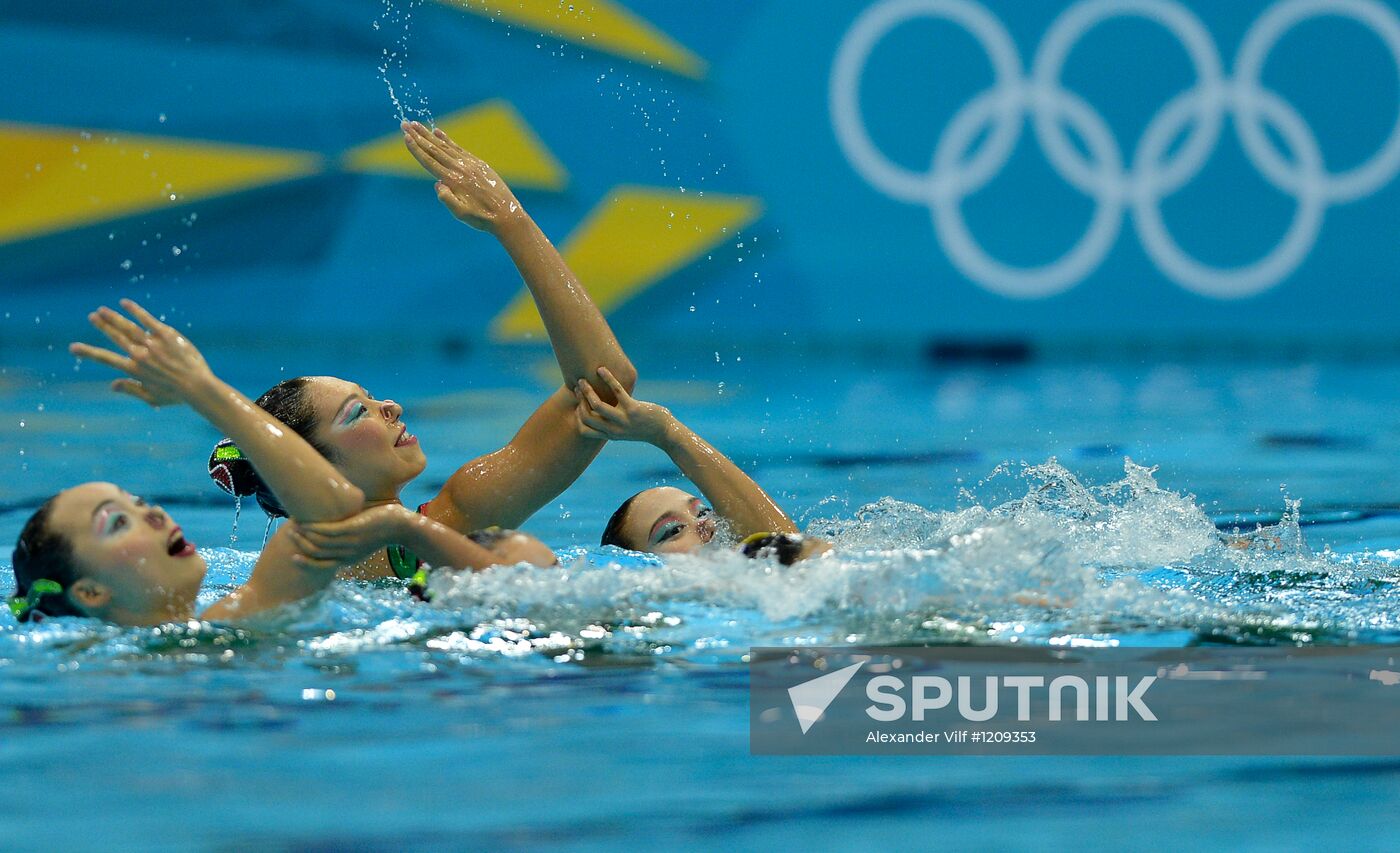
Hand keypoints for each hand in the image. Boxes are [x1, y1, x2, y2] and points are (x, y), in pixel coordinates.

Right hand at [69, 299, 213, 407]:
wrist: (197, 386)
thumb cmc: (176, 395)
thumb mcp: (151, 398)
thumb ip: (131, 389)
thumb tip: (111, 385)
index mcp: (134, 369)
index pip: (106, 359)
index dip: (88, 352)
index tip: (73, 347)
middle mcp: (139, 354)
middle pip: (116, 337)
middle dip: (102, 326)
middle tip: (91, 317)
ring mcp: (152, 343)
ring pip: (127, 327)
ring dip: (113, 318)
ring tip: (101, 310)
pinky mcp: (166, 335)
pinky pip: (147, 319)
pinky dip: (134, 310)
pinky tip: (124, 303)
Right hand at [286, 504, 414, 568]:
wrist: (403, 526)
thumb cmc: (382, 530)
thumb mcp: (363, 541)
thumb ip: (349, 540)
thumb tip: (336, 532)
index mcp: (349, 559)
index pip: (322, 566)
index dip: (306, 562)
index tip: (293, 556)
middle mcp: (348, 554)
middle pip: (317, 553)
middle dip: (301, 546)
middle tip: (289, 535)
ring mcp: (351, 542)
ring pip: (320, 542)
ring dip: (305, 535)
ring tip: (294, 526)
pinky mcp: (355, 530)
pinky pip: (329, 531)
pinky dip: (315, 528)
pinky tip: (307, 521)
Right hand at [401, 120, 522, 233]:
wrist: (506, 215)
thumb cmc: (482, 218)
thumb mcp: (460, 213)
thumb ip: (446, 199)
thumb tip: (437, 184)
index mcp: (453, 181)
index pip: (429, 161)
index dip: (416, 149)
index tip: (405, 136)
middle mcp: (460, 169)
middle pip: (434, 149)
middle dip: (418, 136)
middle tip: (404, 124)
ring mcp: (470, 164)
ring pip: (445, 146)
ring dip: (429, 135)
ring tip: (416, 125)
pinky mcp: (479, 164)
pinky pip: (459, 149)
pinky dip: (447, 140)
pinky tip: (438, 132)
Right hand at [573, 367, 673, 443]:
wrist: (665, 432)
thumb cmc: (644, 428)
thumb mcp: (624, 430)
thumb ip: (612, 423)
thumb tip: (599, 409)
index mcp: (610, 435)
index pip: (584, 430)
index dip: (577, 416)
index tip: (578, 403)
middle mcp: (614, 430)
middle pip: (587, 416)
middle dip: (580, 400)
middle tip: (579, 386)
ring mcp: (623, 420)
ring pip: (597, 405)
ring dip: (587, 391)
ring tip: (583, 380)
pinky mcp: (633, 409)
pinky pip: (616, 391)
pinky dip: (607, 378)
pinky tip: (601, 370)